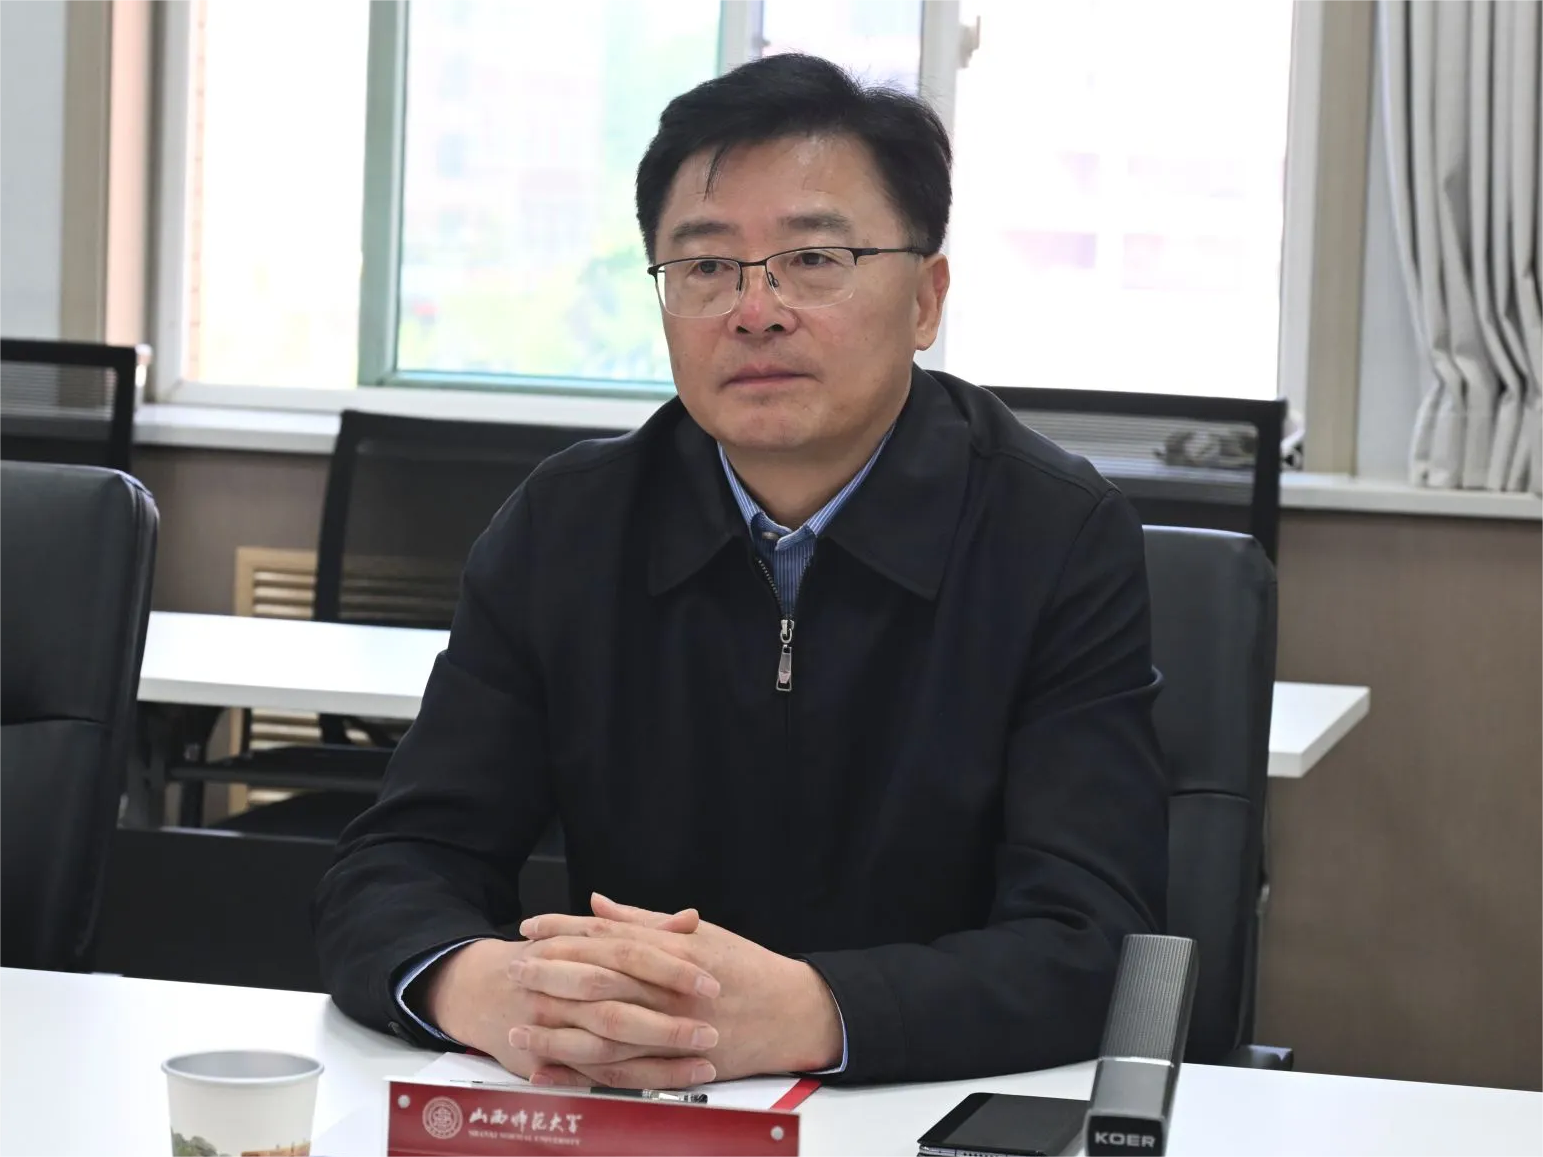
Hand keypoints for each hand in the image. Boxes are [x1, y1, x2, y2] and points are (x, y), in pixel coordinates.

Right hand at [420, 906, 723, 1088]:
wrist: (482, 988)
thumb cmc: (548, 957)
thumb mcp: (590, 934)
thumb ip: (643, 927)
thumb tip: (689, 919)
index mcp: (577, 950)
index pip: (630, 956)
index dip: (672, 969)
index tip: (710, 981)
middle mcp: (562, 991)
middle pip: (619, 1007)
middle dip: (667, 1022)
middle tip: (711, 1027)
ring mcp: (554, 1030)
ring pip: (610, 1049)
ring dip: (659, 1058)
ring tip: (704, 1060)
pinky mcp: (550, 1063)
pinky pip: (598, 1078)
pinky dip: (636, 1081)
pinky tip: (673, 1080)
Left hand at [518, 894, 842, 1085]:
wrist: (791, 1012)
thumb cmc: (745, 968)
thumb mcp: (699, 934)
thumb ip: (643, 921)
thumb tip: (596, 903)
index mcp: (671, 951)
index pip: (606, 936)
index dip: (563, 931)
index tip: (529, 928)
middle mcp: (667, 989)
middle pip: (597, 980)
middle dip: (550, 974)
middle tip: (513, 968)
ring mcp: (671, 1029)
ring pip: (602, 1031)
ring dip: (556, 1028)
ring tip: (517, 1024)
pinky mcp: (675, 1064)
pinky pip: (620, 1072)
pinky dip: (582, 1073)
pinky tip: (551, 1069)